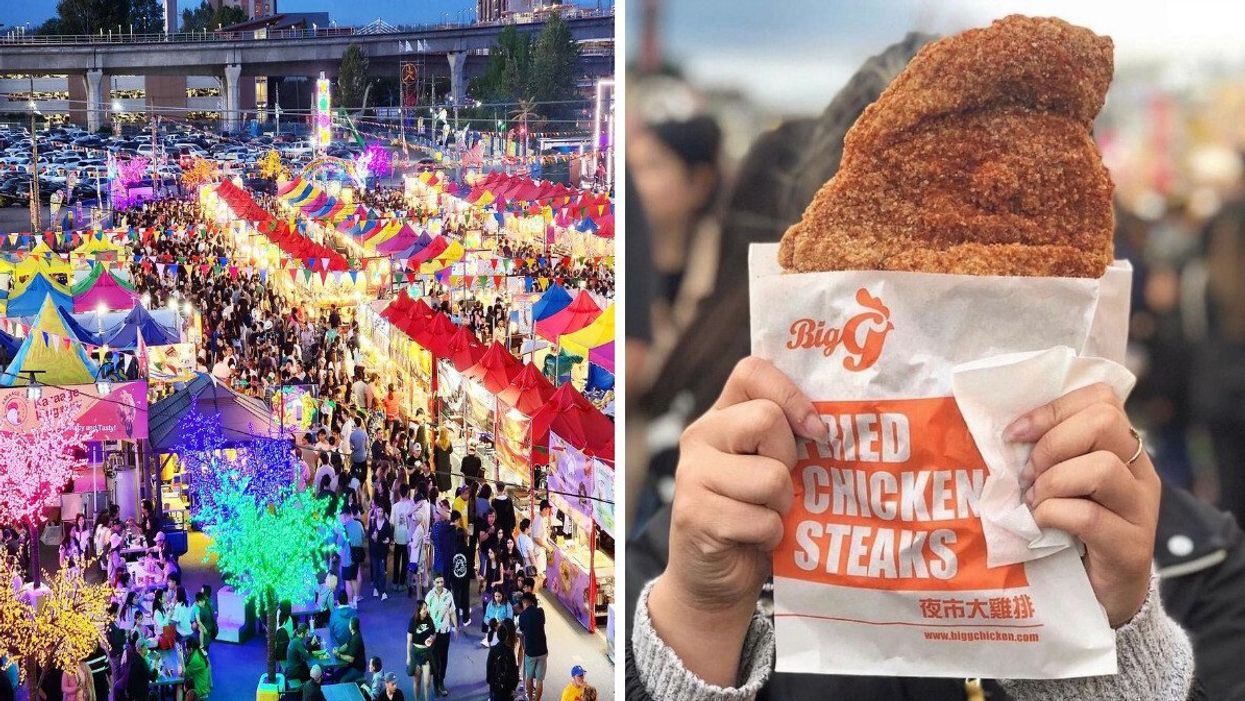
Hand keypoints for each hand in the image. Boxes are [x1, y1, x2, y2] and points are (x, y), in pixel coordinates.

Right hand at [648, 356, 825, 685]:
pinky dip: (770, 536)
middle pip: (766, 419)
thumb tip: (841, 424)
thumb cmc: (753, 517)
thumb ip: (788, 440)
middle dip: (788, 460)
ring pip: (770, 476)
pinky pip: (762, 519)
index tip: (816, 428)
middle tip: (778, 487)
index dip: (791, 393)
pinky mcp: (696, 514)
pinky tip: (753, 540)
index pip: (752, 371)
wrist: (714, 580)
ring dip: (781, 506)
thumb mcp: (769, 468)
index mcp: (721, 416)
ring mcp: (693, 475)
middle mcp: (701, 437)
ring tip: (765, 516)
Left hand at [1006, 383, 1159, 627]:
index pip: (1101, 398)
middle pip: (1104, 422)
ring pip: (1102, 467)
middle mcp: (1138, 471)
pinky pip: (1088, 516)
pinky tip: (1042, 525)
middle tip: (1030, 475)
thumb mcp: (1059, 482)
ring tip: (1037, 502)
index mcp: (1121, 447)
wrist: (1101, 595)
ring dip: (1054, 482)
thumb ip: (1046, 453)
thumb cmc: (1069, 531)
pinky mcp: (1131, 547)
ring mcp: (1140, 509)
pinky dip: (1054, 515)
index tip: (1015, 434)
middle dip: (1052, 443)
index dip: (1052, 409)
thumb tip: (1003, 432)